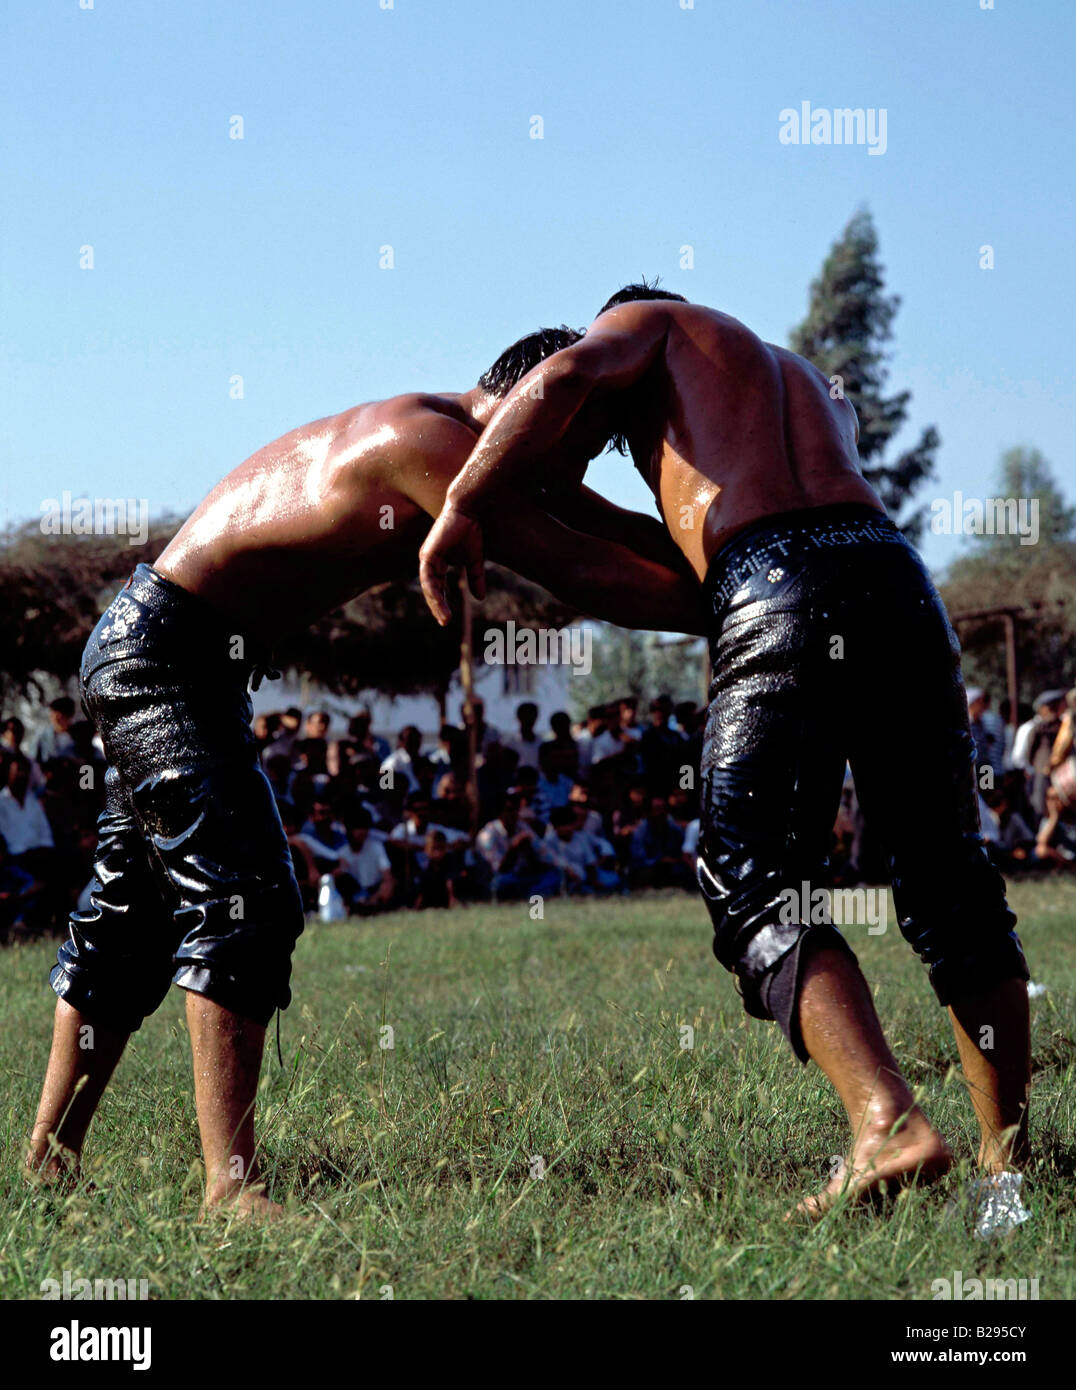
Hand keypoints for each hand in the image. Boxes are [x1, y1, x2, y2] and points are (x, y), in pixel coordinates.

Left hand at [419, 503, 486, 625]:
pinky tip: (439, 601)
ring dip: (436, 603)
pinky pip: (428, 577)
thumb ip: (476, 578)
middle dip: (438, 607)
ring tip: (444, 618)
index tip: (448, 618)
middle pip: (432, 590)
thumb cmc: (470, 531)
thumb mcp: (475, 560)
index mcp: (438, 563)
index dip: (443, 602)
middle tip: (445, 622)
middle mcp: (430, 561)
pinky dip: (433, 590)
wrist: (468, 511)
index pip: (438, 587)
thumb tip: (480, 598)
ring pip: (429, 586)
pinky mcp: (428, 554)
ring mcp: (427, 558)